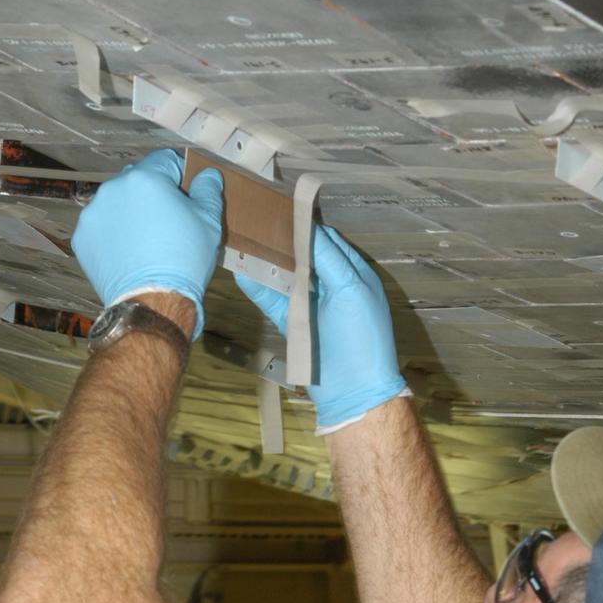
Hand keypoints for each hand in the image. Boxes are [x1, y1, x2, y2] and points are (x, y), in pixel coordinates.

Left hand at [72, 149, 223, 339]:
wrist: (153, 301)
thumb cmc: (184, 260)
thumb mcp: (208, 222)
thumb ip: (208, 190)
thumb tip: (208, 174)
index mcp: (146, 178)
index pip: (164, 160)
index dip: (179, 175)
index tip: (185, 195)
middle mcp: (113, 188)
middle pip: (138, 179)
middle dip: (152, 193)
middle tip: (168, 222)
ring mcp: (93, 213)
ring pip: (117, 202)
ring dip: (131, 212)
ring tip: (147, 241)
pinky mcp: (83, 237)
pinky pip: (102, 226)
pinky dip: (114, 234)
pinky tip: (130, 252)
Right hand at [236, 224, 406, 428]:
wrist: (354, 391)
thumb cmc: (361, 338)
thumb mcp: (350, 288)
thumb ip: (330, 258)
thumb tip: (310, 230)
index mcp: (353, 274)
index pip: (327, 241)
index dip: (306, 226)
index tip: (282, 210)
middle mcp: (332, 287)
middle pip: (304, 257)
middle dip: (283, 242)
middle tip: (257, 222)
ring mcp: (312, 306)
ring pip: (286, 277)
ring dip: (267, 262)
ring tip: (245, 241)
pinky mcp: (294, 324)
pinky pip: (273, 301)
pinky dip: (258, 287)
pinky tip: (242, 271)